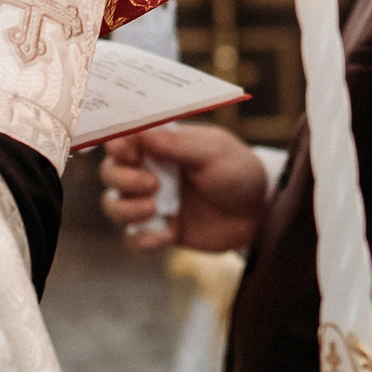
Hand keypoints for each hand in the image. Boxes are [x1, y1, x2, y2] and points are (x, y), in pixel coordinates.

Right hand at [98, 124, 269, 254]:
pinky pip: (134, 239)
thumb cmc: (240, 172)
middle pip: (111, 172)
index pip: (123, 139)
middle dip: (122, 177)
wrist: (260, 214)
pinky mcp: (161, 231)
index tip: (127, 151)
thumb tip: (139, 132)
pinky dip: (143, 239)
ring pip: (114, 205)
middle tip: (152, 184)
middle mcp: (151, 171)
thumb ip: (176, 144)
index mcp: (162, 144)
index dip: (116, 144)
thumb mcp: (213, 151)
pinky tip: (168, 235)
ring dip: (125, 208)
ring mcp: (153, 202)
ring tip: (154, 209)